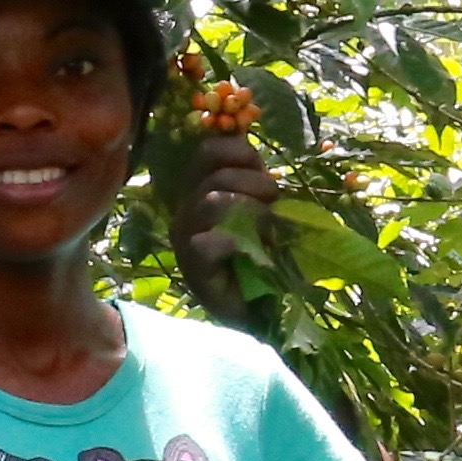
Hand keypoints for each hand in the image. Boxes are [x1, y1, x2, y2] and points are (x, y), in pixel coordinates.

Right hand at [171, 123, 279, 323]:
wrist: (256, 309)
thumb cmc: (260, 255)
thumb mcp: (261, 211)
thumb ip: (257, 186)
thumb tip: (269, 167)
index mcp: (201, 190)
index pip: (208, 151)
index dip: (239, 152)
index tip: (263, 169)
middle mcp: (188, 209)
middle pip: (214, 175)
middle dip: (254, 183)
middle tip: (275, 201)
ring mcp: (186, 238)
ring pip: (211, 202)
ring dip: (249, 208)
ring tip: (268, 225)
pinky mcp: (192, 266)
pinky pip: (207, 242)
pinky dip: (234, 242)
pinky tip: (252, 250)